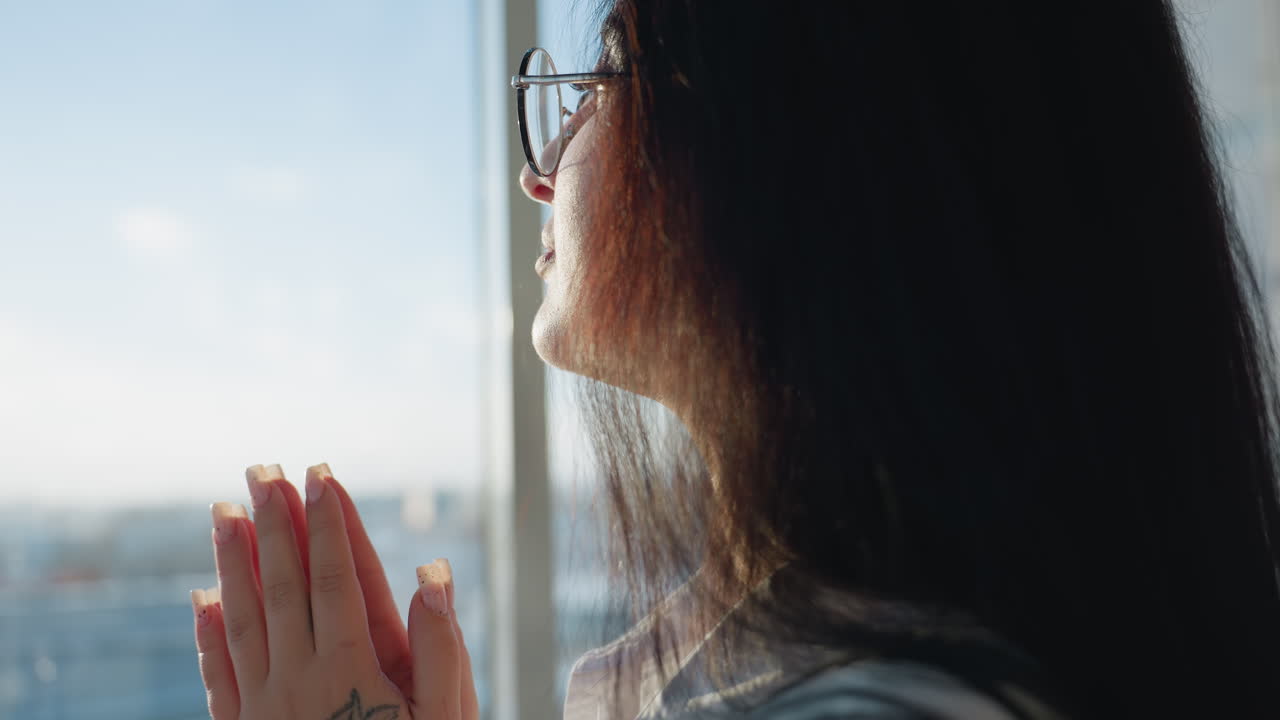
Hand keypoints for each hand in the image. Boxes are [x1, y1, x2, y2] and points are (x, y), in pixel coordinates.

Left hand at [190, 463, 479, 719]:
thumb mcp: (447, 719)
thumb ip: (440, 648)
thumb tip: (433, 571)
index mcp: (351, 666)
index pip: (338, 575)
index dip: (329, 522)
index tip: (321, 474)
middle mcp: (299, 676)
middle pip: (282, 583)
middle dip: (273, 522)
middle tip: (262, 470)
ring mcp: (264, 706)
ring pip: (241, 617)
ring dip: (232, 562)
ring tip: (223, 512)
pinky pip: (218, 674)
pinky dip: (208, 633)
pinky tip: (202, 600)